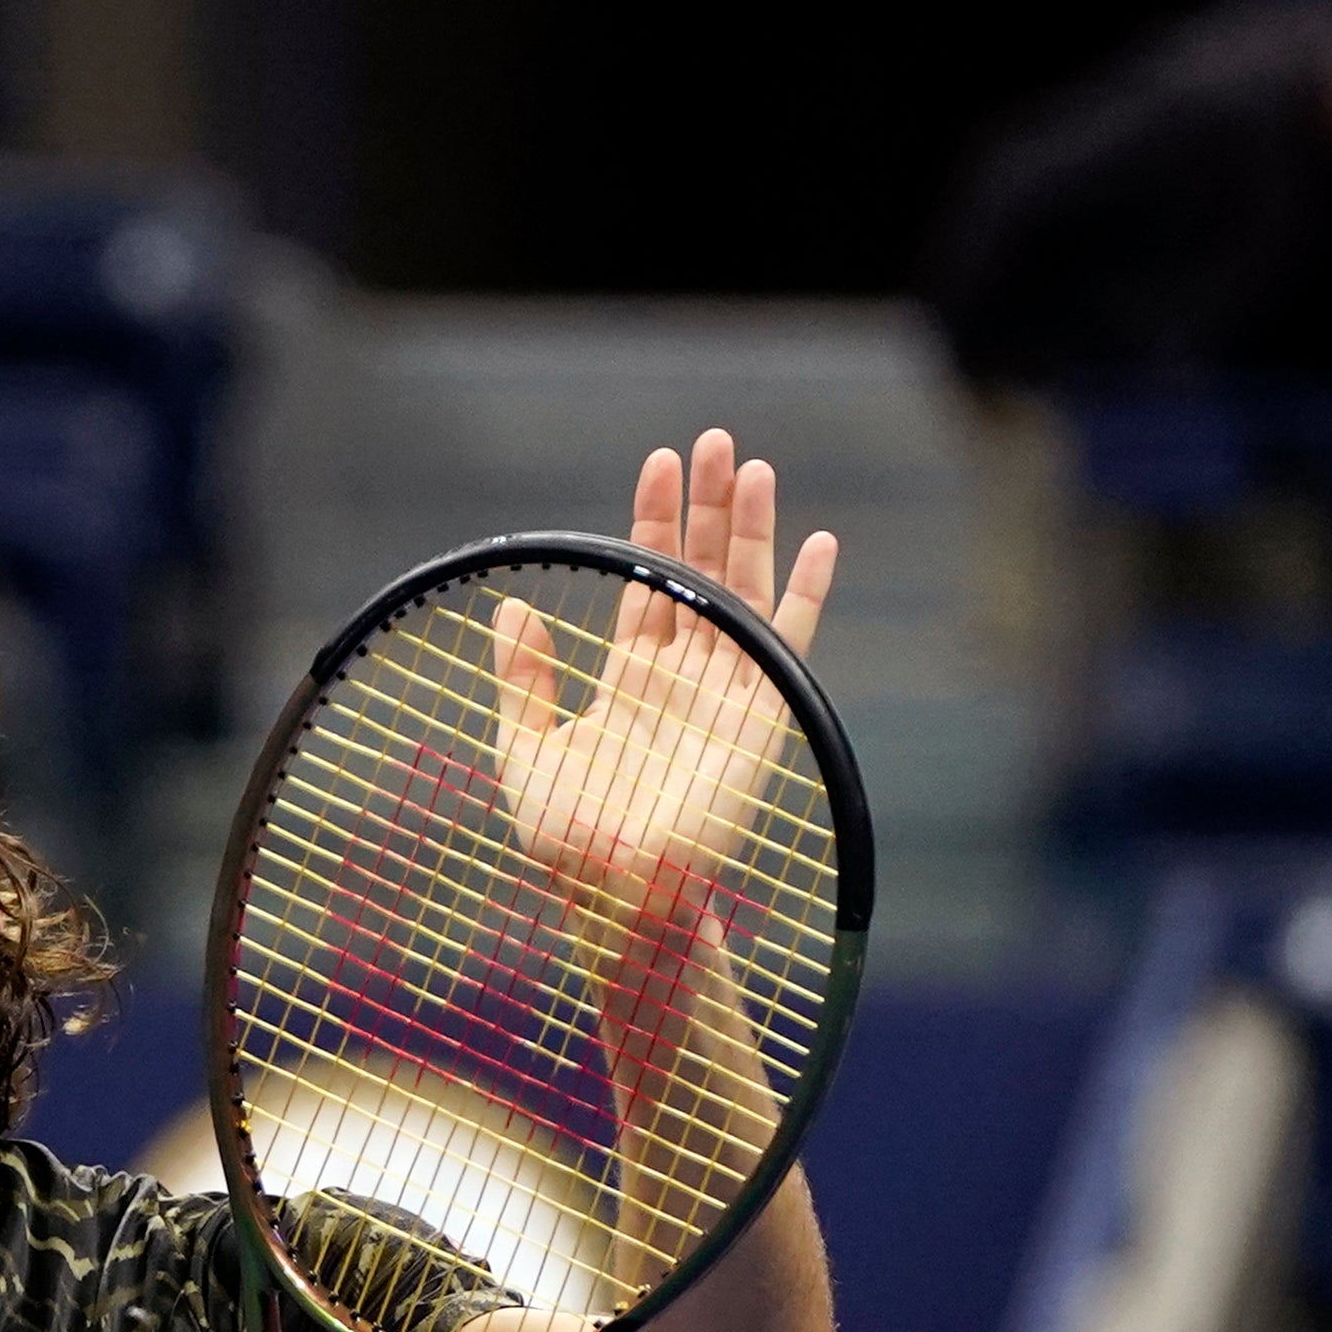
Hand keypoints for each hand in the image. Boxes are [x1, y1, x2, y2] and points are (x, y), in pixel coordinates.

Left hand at [486, 431, 834, 918]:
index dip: (654, 521)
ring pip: (745, 591)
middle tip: (713, 439)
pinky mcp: (763, 714)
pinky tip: (818, 543)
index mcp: (631, 678)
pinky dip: (806, 595)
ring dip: (753, 530)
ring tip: (753, 465)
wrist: (616, 892)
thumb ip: (525, 679)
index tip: (659, 462)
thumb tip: (513, 606)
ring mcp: (727, 691)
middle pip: (701, 571)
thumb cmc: (567, 839)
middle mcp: (683, 675)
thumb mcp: (526, 750)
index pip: (649, 580)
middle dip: (708, 507)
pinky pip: (791, 643)